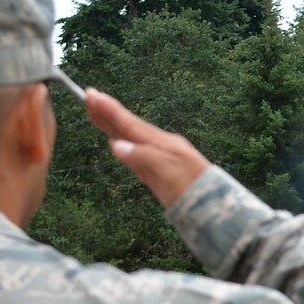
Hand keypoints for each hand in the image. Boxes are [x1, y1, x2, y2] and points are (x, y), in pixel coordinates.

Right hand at [84, 89, 210, 207]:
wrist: (214, 209)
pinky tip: (116, 143)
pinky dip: (123, 144)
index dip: (109, 110)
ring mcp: (160, 159)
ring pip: (130, 138)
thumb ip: (142, 157)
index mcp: (162, 143)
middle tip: (89, 96)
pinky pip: (135, 154)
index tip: (91, 94)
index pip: (130, 123)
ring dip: (112, 126)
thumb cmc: (195, 191)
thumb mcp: (168, 172)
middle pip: (128, 126)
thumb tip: (116, 145)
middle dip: (108, 113)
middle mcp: (160, 146)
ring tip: (96, 114)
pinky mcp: (159, 174)